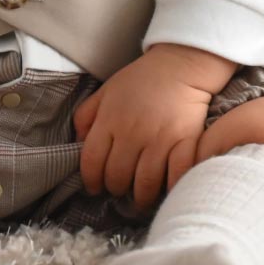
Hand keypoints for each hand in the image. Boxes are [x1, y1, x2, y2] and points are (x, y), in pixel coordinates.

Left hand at [71, 53, 212, 211]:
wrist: (179, 66)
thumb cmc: (140, 80)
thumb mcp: (105, 92)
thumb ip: (86, 116)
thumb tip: (78, 143)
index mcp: (110, 120)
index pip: (92, 162)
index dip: (90, 181)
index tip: (95, 187)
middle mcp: (133, 132)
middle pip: (117, 177)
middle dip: (115, 189)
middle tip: (119, 189)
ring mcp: (160, 139)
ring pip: (145, 185)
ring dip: (140, 198)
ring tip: (140, 199)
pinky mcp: (186, 143)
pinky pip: (177, 178)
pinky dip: (171, 190)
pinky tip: (166, 192)